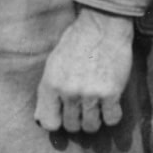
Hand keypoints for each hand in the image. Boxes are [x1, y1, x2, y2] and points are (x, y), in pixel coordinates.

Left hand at [34, 8, 134, 132]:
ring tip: (97, 106)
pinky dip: (112, 114)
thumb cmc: (76, 43)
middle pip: (72, 126)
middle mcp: (68, 92)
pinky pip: (112, 119)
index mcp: (51, 84)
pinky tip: (110, 102)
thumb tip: (40, 120)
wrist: (103, 25)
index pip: (49, 123)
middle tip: (84, 107)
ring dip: (94, 120)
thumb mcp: (53, 64)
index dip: (58, 121)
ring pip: (91, 127)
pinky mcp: (111, 93)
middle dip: (78, 120)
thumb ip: (47, 92)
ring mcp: (90, 94)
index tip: (65, 115)